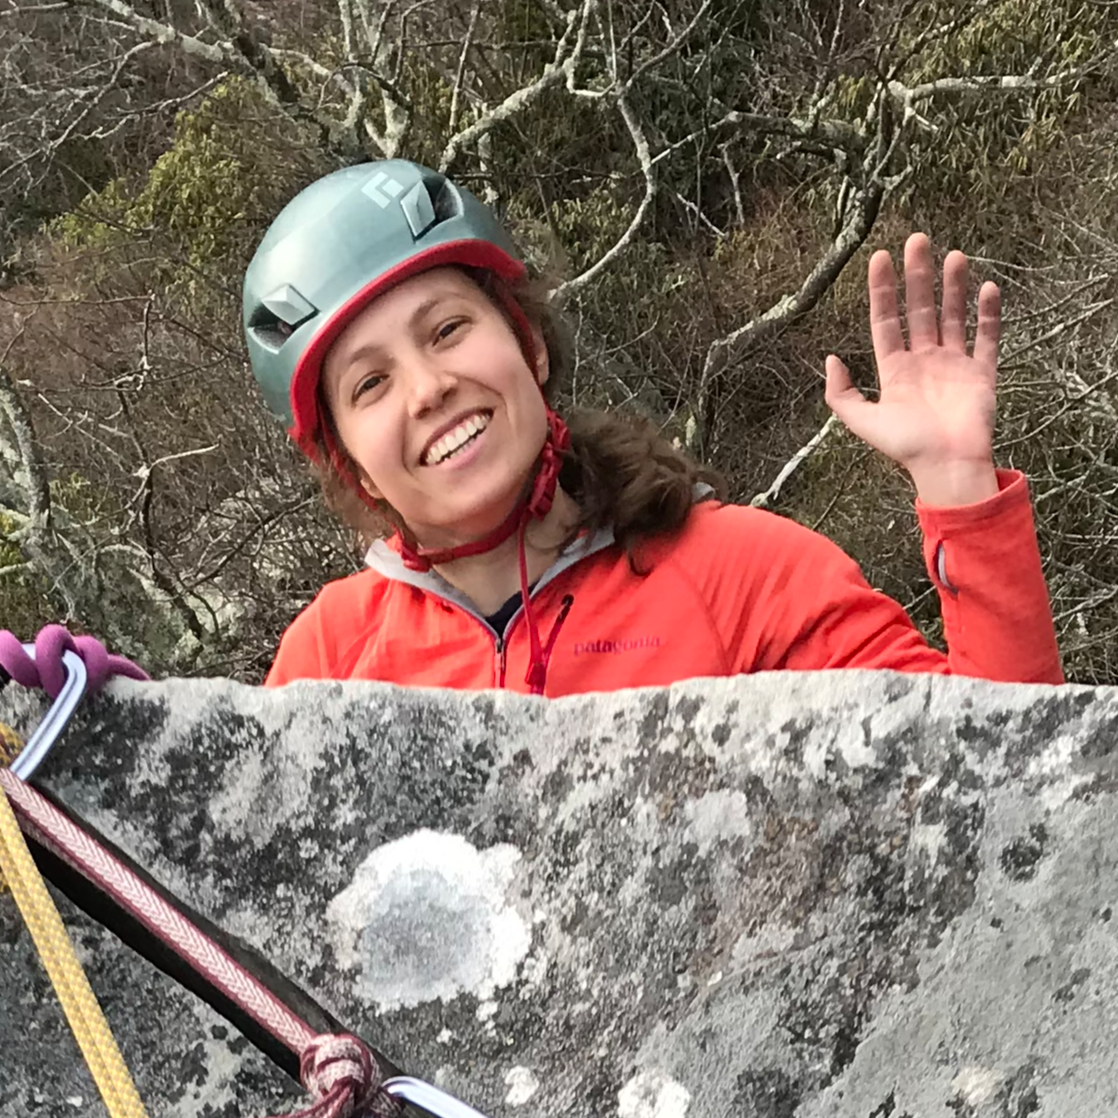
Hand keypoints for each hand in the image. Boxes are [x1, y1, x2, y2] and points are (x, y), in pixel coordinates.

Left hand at [825, 232, 999, 505]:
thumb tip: (830, 358)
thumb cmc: (905, 448)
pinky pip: (986, 338)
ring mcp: (954, 365)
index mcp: (895, 370)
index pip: (886, 321)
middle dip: (918, 275)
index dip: (883, 290)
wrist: (947, 467)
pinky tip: (986, 288)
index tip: (880, 258)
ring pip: (952, 316)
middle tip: (917, 240)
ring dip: (953, 286)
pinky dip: (988, 314)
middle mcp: (924, 362)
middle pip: (919, 309)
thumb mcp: (861, 421)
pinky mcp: (981, 374)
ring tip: (953, 254)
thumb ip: (841, 393)